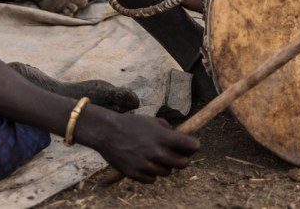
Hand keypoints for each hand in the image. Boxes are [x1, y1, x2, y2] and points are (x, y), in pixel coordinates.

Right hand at [84, 109, 199, 182]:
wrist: (107, 132)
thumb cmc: (131, 124)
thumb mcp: (152, 121)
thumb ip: (168, 130)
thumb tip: (181, 139)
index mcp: (163, 137)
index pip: (192, 146)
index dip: (193, 146)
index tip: (190, 146)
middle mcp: (157, 152)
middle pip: (183, 164)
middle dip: (182, 159)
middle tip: (175, 155)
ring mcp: (146, 165)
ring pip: (167, 173)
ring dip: (164, 166)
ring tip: (154, 156)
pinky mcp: (136, 174)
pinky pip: (152, 179)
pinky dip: (151, 173)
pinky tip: (144, 163)